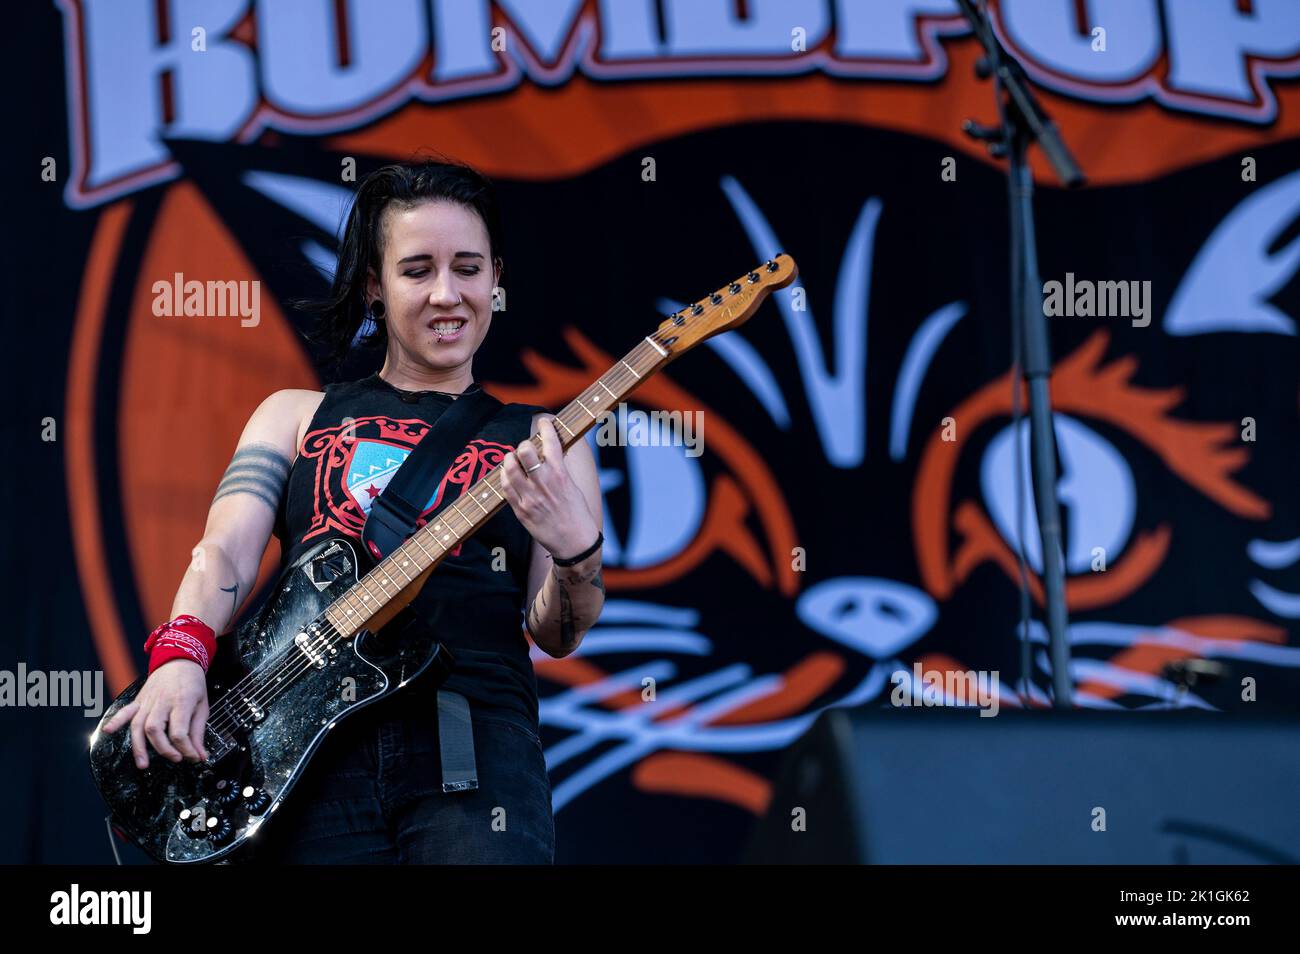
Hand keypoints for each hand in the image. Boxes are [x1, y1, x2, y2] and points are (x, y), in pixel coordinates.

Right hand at [102, 659, 209, 768]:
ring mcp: (148, 701)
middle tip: (175, 758)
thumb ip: (199, 732)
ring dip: (139, 747)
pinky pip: (125, 711)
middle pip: (155, 729)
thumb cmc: (193, 683)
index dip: (186, 749)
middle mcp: (162, 701)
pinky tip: (108, 731)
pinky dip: (116, 721)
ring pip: (139, 725)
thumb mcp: (202, 706)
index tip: (192, 757)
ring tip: (143, 764)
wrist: (180, 660)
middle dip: (163, 749)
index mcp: (182, 702)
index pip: (179, 731)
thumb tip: (200, 755)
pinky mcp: (139, 700)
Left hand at [500, 418, 598, 558]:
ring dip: (510, 459)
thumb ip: (560, 470)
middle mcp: (544, 483)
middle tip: (526, 449)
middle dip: (524, 445)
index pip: (550, 442)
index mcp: (561, 475)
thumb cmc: (577, 515)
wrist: (574, 544)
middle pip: (525, 450)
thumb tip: (554, 452)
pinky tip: (508, 476)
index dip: (545, 426)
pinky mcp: (520, 510)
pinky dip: (504, 477)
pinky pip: (505, 487)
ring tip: (513, 460)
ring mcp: (530, 497)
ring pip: (510, 467)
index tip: (543, 422)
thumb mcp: (573, 487)